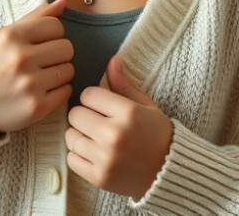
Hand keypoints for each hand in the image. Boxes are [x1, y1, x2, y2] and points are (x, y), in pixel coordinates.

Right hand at [0, 0, 73, 133]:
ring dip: (58, 73)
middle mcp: (20, 58)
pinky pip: (67, 91)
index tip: (39, 44)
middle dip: (57, 54)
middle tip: (41, 62)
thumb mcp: (4, 36)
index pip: (56, 26)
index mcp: (11, 36)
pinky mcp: (36, 107)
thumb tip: (63, 2)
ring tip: (40, 77)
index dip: (51, 35)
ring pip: (68, 70)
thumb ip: (35, 17)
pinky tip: (41, 91)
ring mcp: (29, 84)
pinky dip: (58, 91)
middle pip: (67, 48)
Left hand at [65, 56, 173, 199]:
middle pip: (75, 114)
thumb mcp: (146, 106)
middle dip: (84, 115)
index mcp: (128, 113)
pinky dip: (79, 156)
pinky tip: (94, 154)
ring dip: (79, 135)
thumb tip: (112, 61)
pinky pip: (71, 159)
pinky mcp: (99, 178)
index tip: (101, 106)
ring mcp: (105, 158)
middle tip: (97, 122)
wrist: (168, 173)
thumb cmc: (158, 135)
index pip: (88, 95)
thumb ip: (124, 85)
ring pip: (70, 136)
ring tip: (96, 138)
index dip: (93, 98)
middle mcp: (114, 135)